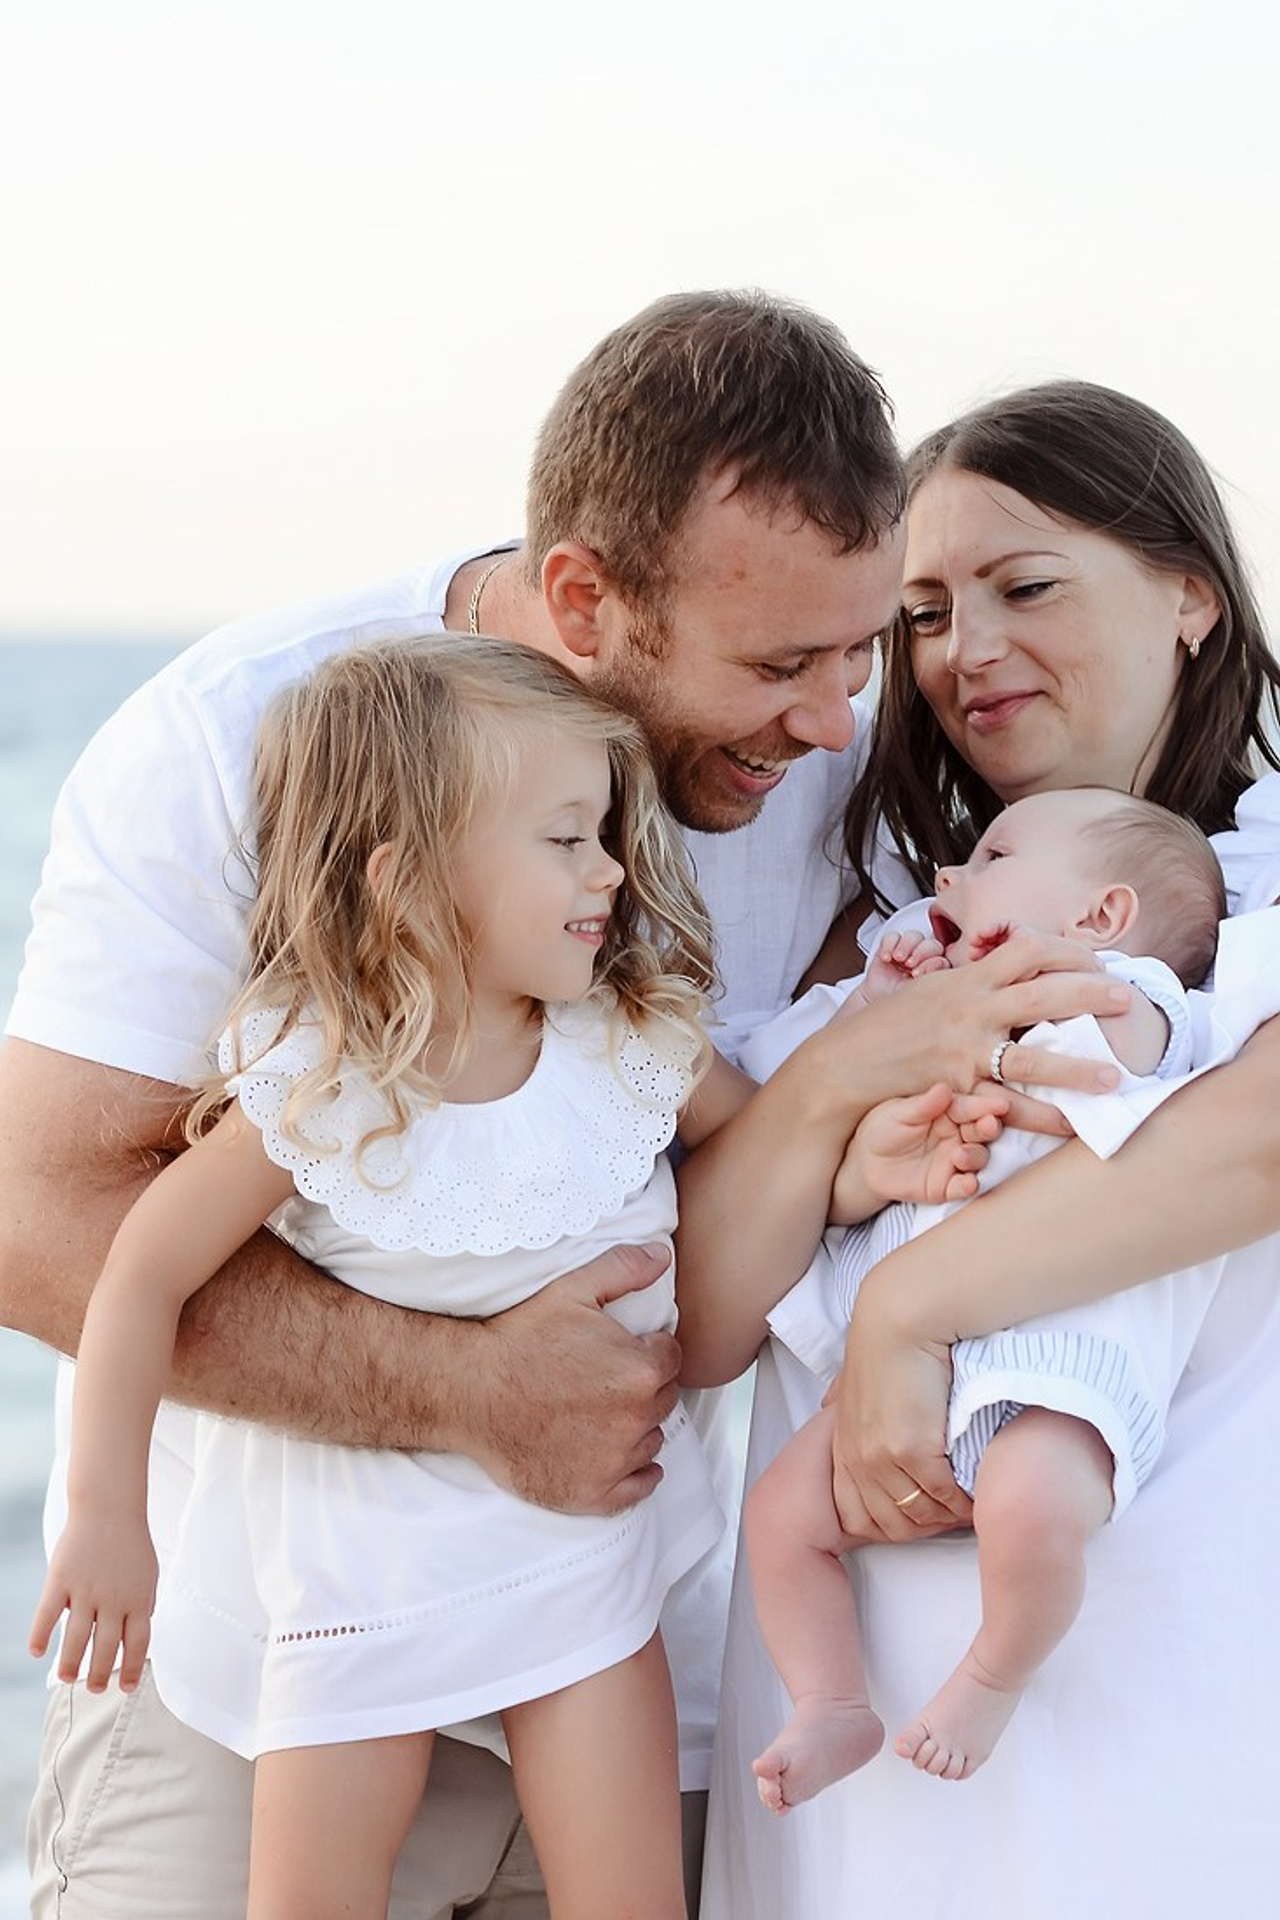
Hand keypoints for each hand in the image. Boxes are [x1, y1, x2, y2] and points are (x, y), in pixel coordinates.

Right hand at [30, 1513, 156, 1692]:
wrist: (110, 1507)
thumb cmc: (130, 1543)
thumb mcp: (148, 1575)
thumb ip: (143, 1606)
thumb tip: (136, 1638)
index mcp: (138, 1599)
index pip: (138, 1644)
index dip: (133, 1669)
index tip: (127, 1688)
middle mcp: (113, 1599)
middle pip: (106, 1648)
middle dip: (99, 1674)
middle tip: (94, 1688)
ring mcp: (86, 1590)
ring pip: (77, 1638)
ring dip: (71, 1663)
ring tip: (68, 1678)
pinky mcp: (60, 1579)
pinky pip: (47, 1614)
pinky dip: (41, 1635)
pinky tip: (38, 1653)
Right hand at [464, 1244, 680, 1516]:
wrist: (469, 1391)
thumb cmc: (519, 1340)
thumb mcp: (571, 1291)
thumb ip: (624, 1269)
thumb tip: (662, 1256)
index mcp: (641, 1370)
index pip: (672, 1359)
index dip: (649, 1350)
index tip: (623, 1350)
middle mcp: (636, 1419)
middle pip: (664, 1400)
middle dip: (644, 1387)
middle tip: (606, 1379)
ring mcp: (615, 1461)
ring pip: (651, 1440)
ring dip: (636, 1427)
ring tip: (599, 1412)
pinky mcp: (593, 1493)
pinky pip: (638, 1488)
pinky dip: (635, 1475)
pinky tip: (621, 1457)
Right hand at [820, 929, 1127, 1115]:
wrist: (846, 1063)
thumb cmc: (888, 1024)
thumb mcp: (931, 986)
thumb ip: (972, 977)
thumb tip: (1013, 962)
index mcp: (967, 978)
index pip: (1027, 949)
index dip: (1068, 951)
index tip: (1097, 962)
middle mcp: (971, 1009)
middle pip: (1042, 994)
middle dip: (1090, 995)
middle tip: (1128, 1001)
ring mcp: (965, 1049)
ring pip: (1032, 1055)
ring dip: (1078, 1066)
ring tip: (1116, 1075)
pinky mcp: (957, 1087)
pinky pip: (1009, 1104)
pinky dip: (1042, 1116)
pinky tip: (1071, 1123)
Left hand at [829, 1266, 972, 1541]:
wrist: (901, 1317)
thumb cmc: (884, 1340)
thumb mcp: (850, 1377)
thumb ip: (842, 1400)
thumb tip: (831, 1405)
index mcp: (843, 1446)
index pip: (856, 1516)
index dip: (892, 1523)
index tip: (921, 1513)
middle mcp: (858, 1458)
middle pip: (891, 1524)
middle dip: (923, 1526)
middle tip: (951, 1515)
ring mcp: (882, 1458)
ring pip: (920, 1514)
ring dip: (947, 1515)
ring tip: (966, 1504)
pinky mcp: (911, 1450)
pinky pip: (943, 1497)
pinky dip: (962, 1502)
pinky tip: (976, 1493)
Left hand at [839, 1083, 1007, 1214]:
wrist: (866, 1162)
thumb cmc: (883, 1128)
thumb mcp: (898, 1113)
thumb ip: (923, 1105)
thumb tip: (944, 1089)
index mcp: (949, 1110)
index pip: (971, 1106)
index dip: (986, 1105)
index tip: (1001, 1104)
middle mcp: (959, 1134)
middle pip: (983, 1131)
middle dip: (989, 1128)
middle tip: (989, 1125)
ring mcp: (955, 1160)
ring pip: (978, 1158)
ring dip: (975, 1156)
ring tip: (959, 1155)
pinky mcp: (948, 1185)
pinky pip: (963, 1187)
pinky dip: (968, 1186)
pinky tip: (966, 1183)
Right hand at [860, 930, 950, 1003]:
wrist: (875, 1004)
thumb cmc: (899, 1002)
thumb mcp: (917, 995)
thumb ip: (929, 982)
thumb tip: (937, 970)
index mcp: (934, 973)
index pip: (942, 960)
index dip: (932, 963)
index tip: (917, 975)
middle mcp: (923, 961)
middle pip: (932, 944)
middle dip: (921, 952)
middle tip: (909, 964)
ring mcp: (908, 952)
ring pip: (914, 936)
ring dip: (906, 945)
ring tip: (898, 958)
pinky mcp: (890, 948)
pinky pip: (893, 936)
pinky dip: (889, 944)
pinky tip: (886, 958)